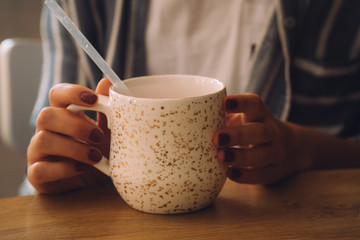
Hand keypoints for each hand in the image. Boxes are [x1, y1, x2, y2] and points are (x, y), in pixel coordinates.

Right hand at [27, 78, 112, 193]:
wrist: (93, 183)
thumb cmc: (97, 152)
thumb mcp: (107, 132)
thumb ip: (106, 110)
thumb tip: (108, 82)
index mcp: (63, 114)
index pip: (57, 94)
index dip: (72, 93)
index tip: (93, 99)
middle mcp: (46, 130)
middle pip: (46, 115)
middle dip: (75, 125)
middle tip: (98, 136)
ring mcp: (38, 152)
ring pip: (42, 141)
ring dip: (74, 148)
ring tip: (96, 157)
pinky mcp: (37, 174)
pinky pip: (41, 169)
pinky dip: (64, 169)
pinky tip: (82, 169)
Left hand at [213, 94, 307, 184]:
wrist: (291, 148)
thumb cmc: (253, 129)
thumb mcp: (244, 118)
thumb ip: (222, 117)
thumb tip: (185, 117)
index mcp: (260, 114)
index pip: (254, 104)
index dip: (240, 102)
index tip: (223, 103)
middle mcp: (271, 131)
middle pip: (260, 131)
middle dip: (238, 135)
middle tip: (216, 138)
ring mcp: (276, 152)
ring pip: (262, 155)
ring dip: (240, 157)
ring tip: (221, 158)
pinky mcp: (274, 171)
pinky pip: (261, 175)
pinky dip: (246, 176)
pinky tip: (230, 174)